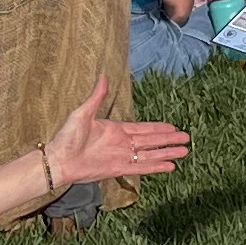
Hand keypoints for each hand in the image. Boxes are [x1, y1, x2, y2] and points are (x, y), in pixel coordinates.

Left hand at [41, 75, 190, 192]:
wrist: (59, 159)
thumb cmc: (67, 137)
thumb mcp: (82, 113)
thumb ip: (97, 96)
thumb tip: (103, 75)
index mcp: (116, 130)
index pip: (143, 128)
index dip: (159, 128)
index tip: (173, 127)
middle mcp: (122, 144)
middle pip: (152, 141)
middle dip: (169, 140)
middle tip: (186, 138)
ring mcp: (122, 157)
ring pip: (150, 154)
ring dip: (167, 152)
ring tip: (185, 152)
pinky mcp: (119, 169)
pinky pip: (142, 167)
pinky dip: (156, 167)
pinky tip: (170, 166)